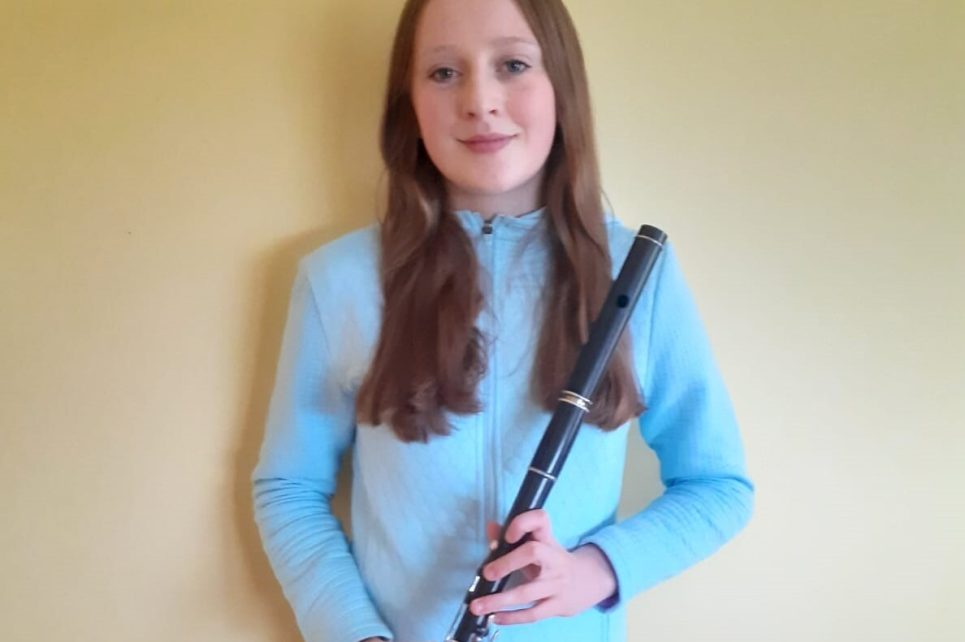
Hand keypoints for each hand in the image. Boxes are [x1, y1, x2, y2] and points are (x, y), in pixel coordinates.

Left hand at [469, 509, 616, 625]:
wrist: (588, 582)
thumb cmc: (553, 561)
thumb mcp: (539, 545)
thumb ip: (514, 536)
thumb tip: (491, 527)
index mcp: (547, 539)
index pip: (540, 520)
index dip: (522, 523)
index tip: (507, 535)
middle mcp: (554, 558)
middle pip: (533, 552)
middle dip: (507, 562)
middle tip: (487, 572)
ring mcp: (557, 583)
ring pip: (528, 592)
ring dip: (499, 601)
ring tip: (477, 606)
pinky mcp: (558, 606)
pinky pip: (533, 614)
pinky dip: (512, 618)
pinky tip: (495, 617)